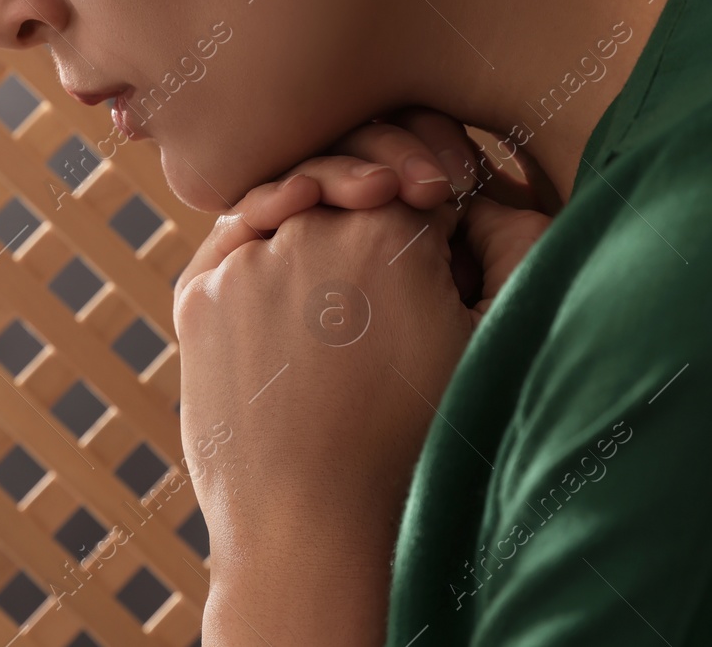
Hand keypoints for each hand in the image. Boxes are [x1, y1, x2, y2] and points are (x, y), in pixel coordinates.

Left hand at [177, 193, 550, 644]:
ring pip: (288, 213)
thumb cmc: (418, 442)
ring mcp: (243, 261)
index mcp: (388, 228)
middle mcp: (308, 229)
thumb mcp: (491, 340)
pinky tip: (290, 287)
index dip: (437, 217)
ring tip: (349, 303)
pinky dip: (260, 250)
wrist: (313, 526)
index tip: (443, 259)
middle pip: (349, 191)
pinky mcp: (197, 296)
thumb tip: (486, 196)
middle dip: (377, 215)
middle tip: (395, 281)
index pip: (417, 184)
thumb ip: (514, 244)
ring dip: (318, 232)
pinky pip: (232, 245)